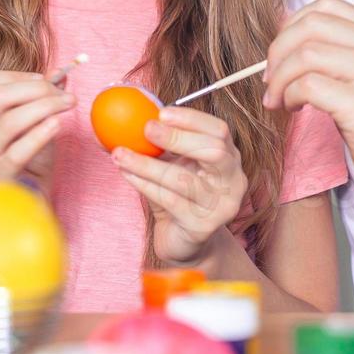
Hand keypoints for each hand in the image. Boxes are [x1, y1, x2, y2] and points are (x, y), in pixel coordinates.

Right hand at [0, 70, 74, 185]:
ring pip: (9, 121)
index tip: (47, 82)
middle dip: (37, 89)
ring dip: (45, 107)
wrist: (32, 199)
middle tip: (65, 95)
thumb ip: (40, 97)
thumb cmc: (32, 159)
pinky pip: (17, 152)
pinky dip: (39, 134)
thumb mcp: (34, 123)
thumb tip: (58, 74)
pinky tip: (57, 124)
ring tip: (68, 105)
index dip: (18, 76)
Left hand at [113, 107, 247, 267]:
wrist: (183, 241)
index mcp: (229, 157)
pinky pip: (170, 201)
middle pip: (214, 151)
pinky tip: (127, 174)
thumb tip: (126, 117)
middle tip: (146, 129)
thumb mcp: (171, 164)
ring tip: (120, 154)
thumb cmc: (177, 196)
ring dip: (147, 164)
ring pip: (184, 179)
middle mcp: (233, 180)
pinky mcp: (203, 227)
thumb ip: (159, 143)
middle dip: (178, 137)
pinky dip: (145, 185)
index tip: (161, 112)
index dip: (192, 119)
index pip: (219, 131)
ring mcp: (221, 205)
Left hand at [262, 0, 353, 203]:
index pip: (326, 6)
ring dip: (280, 78)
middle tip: (271, 79)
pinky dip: (290, 96)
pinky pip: (308, 85)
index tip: (281, 55)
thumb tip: (284, 35)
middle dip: (278, 51)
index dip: (292, 27)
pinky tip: (293, 109)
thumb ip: (338, 50)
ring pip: (305, 54)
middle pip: (311, 25)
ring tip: (279, 99)